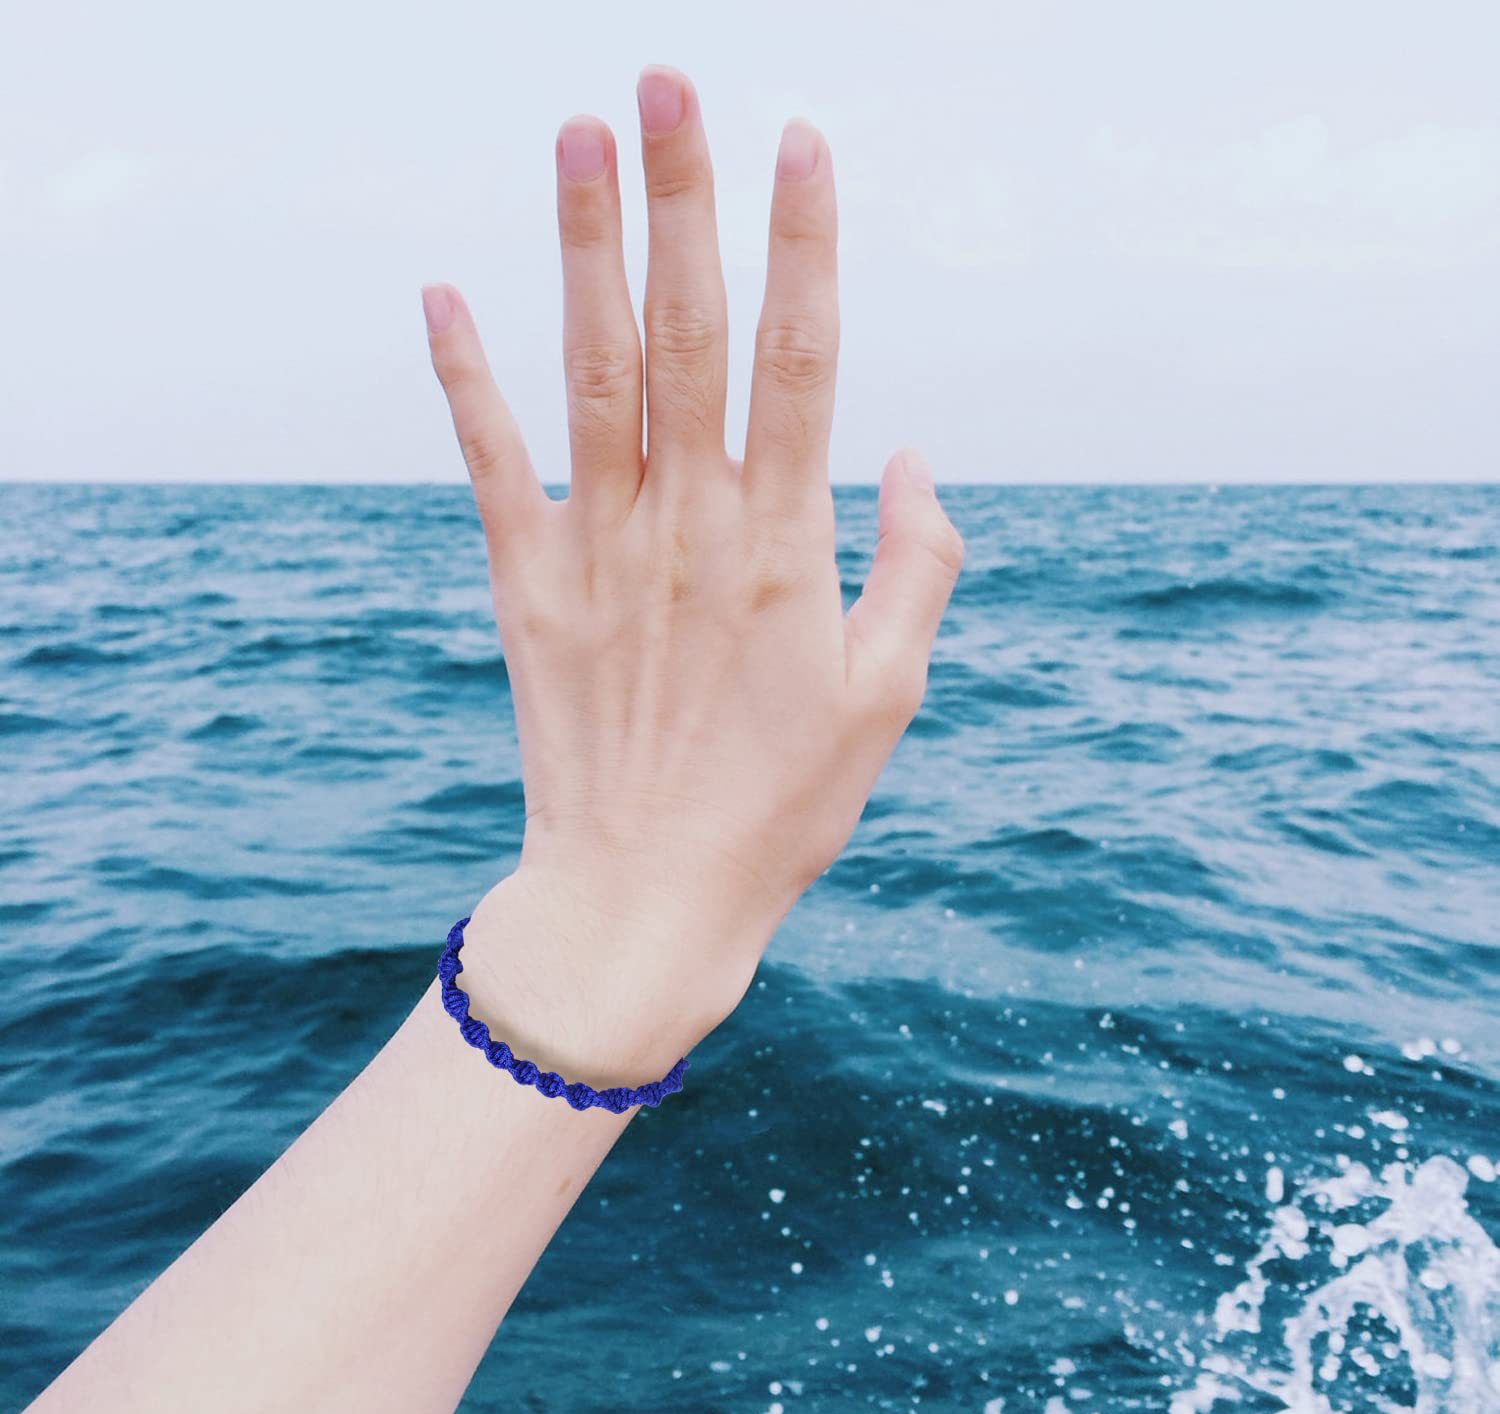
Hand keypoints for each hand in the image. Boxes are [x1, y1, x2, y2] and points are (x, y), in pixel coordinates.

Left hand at [422, 66, 963, 1060]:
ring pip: (593, 371)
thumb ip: (916, 567)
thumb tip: (908, 453)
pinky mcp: (528, 587)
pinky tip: (444, 290)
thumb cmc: (780, 807)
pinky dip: (466, 378)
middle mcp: (688, 526)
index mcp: (785, 546)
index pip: (802, 360)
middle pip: (688, 332)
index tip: (800, 140)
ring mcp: (600, 551)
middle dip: (684, 197)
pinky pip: (494, 464)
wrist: (643, 897)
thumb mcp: (888, 698)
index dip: (804, 244)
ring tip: (581, 131)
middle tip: (671, 77)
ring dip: (585, 247)